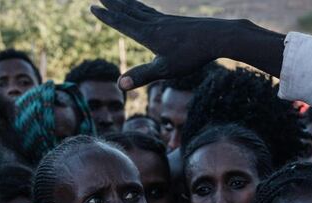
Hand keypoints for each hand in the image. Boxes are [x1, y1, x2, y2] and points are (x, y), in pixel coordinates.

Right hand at [91, 0, 283, 88]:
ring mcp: (166, 21)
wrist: (218, 37)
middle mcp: (155, 24)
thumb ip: (141, 76)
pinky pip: (153, 13)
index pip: (122, 23)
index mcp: (148, 34)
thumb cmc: (192, 55)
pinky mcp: (176, 23)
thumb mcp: (165, 70)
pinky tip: (145, 12)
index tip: (93, 7)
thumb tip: (119, 85)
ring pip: (141, 10)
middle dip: (113, 4)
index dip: (107, 16)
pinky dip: (143, 8)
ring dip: (127, 4)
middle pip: (129, 11)